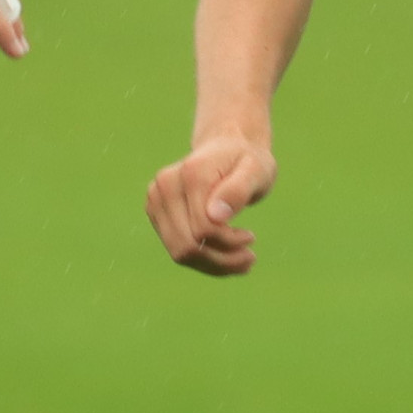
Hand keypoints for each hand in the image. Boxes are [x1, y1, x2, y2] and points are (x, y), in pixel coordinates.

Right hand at [146, 130, 276, 275]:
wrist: (227, 148)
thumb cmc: (247, 161)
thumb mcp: (256, 171)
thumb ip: (238, 190)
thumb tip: (216, 216)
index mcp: (191, 174)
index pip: (204, 229)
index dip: (229, 242)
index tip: (251, 238)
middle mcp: (165, 186)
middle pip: (187, 245)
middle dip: (221, 260)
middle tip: (249, 258)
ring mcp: (155, 199)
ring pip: (180, 253)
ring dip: (213, 264)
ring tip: (242, 260)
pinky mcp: (155, 212)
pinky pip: (176, 250)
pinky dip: (203, 260)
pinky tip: (225, 255)